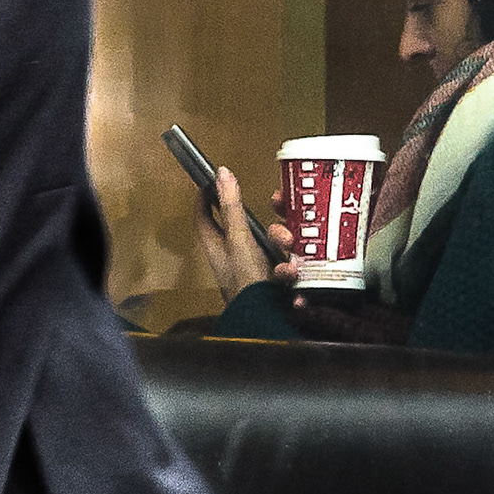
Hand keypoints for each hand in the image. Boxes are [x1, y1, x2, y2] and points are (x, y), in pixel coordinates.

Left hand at [195, 167, 296, 302]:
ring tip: (287, 245)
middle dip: (261, 212)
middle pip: (243, 223)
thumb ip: (231, 206)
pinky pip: (281, 260)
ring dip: (282, 239)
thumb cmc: (245, 282)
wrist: (266, 319)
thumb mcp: (238, 238)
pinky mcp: (269, 276)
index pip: (203, 214)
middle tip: (277, 204)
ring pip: (269, 239)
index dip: (206, 196)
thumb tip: (221, 173)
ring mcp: (251, 265)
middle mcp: (231, 253)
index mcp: (214, 244)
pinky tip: (290, 269)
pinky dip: (287, 264)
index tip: (212, 182)